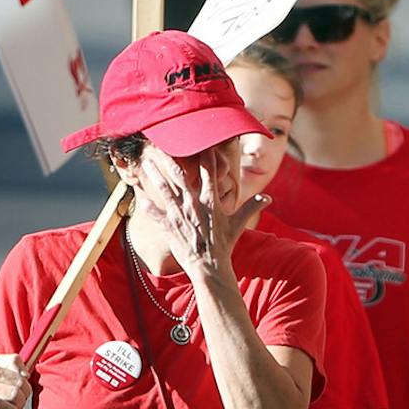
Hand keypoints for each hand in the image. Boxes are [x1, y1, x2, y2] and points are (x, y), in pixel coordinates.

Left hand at [133, 143, 262, 282]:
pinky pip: (155, 214)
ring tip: (146, 164)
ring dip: (154, 176)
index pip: (208, 172)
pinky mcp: (168, 228)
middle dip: (171, 160)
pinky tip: (139, 196)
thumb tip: (269, 198)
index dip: (204, 155)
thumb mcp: (239, 224)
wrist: (210, 266)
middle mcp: (193, 205)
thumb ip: (251, 207)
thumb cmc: (224, 245)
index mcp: (210, 201)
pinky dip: (147, 206)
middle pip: (180, 177)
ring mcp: (179, 216)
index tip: (199, 142)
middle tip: (163, 147)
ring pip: (164, 191)